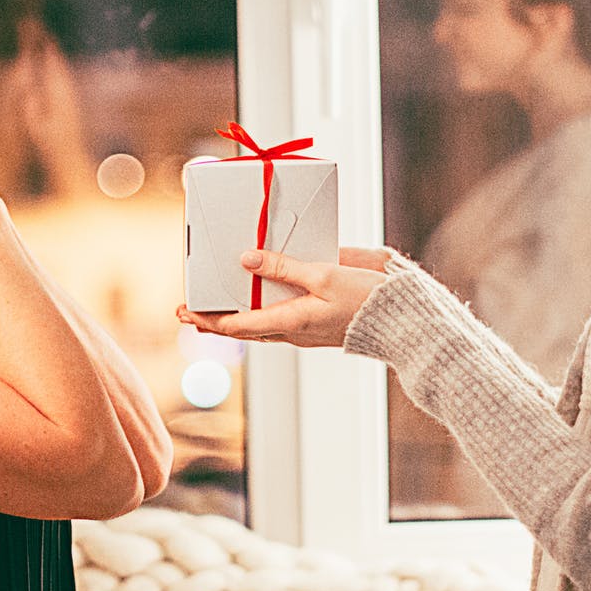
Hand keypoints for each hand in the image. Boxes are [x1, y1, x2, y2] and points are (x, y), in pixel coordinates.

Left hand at [176, 246, 391, 348]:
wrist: (404, 322)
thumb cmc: (367, 301)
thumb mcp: (324, 276)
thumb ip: (285, 267)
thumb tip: (247, 259)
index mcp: (292, 322)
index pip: (238, 326)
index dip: (209, 320)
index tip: (185, 312)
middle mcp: (294, 331)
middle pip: (244, 329)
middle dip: (215, 321)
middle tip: (187, 312)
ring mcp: (306, 330)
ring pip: (262, 326)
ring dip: (238, 316)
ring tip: (216, 305)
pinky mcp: (318, 323)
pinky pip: (283, 318)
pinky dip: (264, 309)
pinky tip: (259, 296)